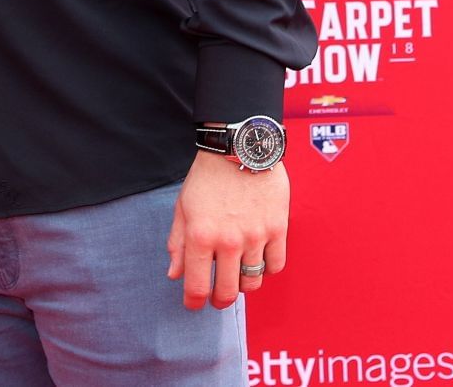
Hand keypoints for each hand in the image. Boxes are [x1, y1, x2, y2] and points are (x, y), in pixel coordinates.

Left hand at [166, 150, 289, 309]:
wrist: (239, 148)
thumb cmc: (207, 177)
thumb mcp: (183, 207)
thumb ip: (178, 243)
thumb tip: (174, 274)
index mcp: (200, 236)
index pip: (197, 286)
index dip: (194, 301)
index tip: (194, 304)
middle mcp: (229, 241)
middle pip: (228, 292)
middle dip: (220, 300)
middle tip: (217, 297)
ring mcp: (256, 237)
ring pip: (253, 281)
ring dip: (243, 284)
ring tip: (237, 276)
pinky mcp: (278, 229)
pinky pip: (276, 265)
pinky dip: (266, 269)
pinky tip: (258, 260)